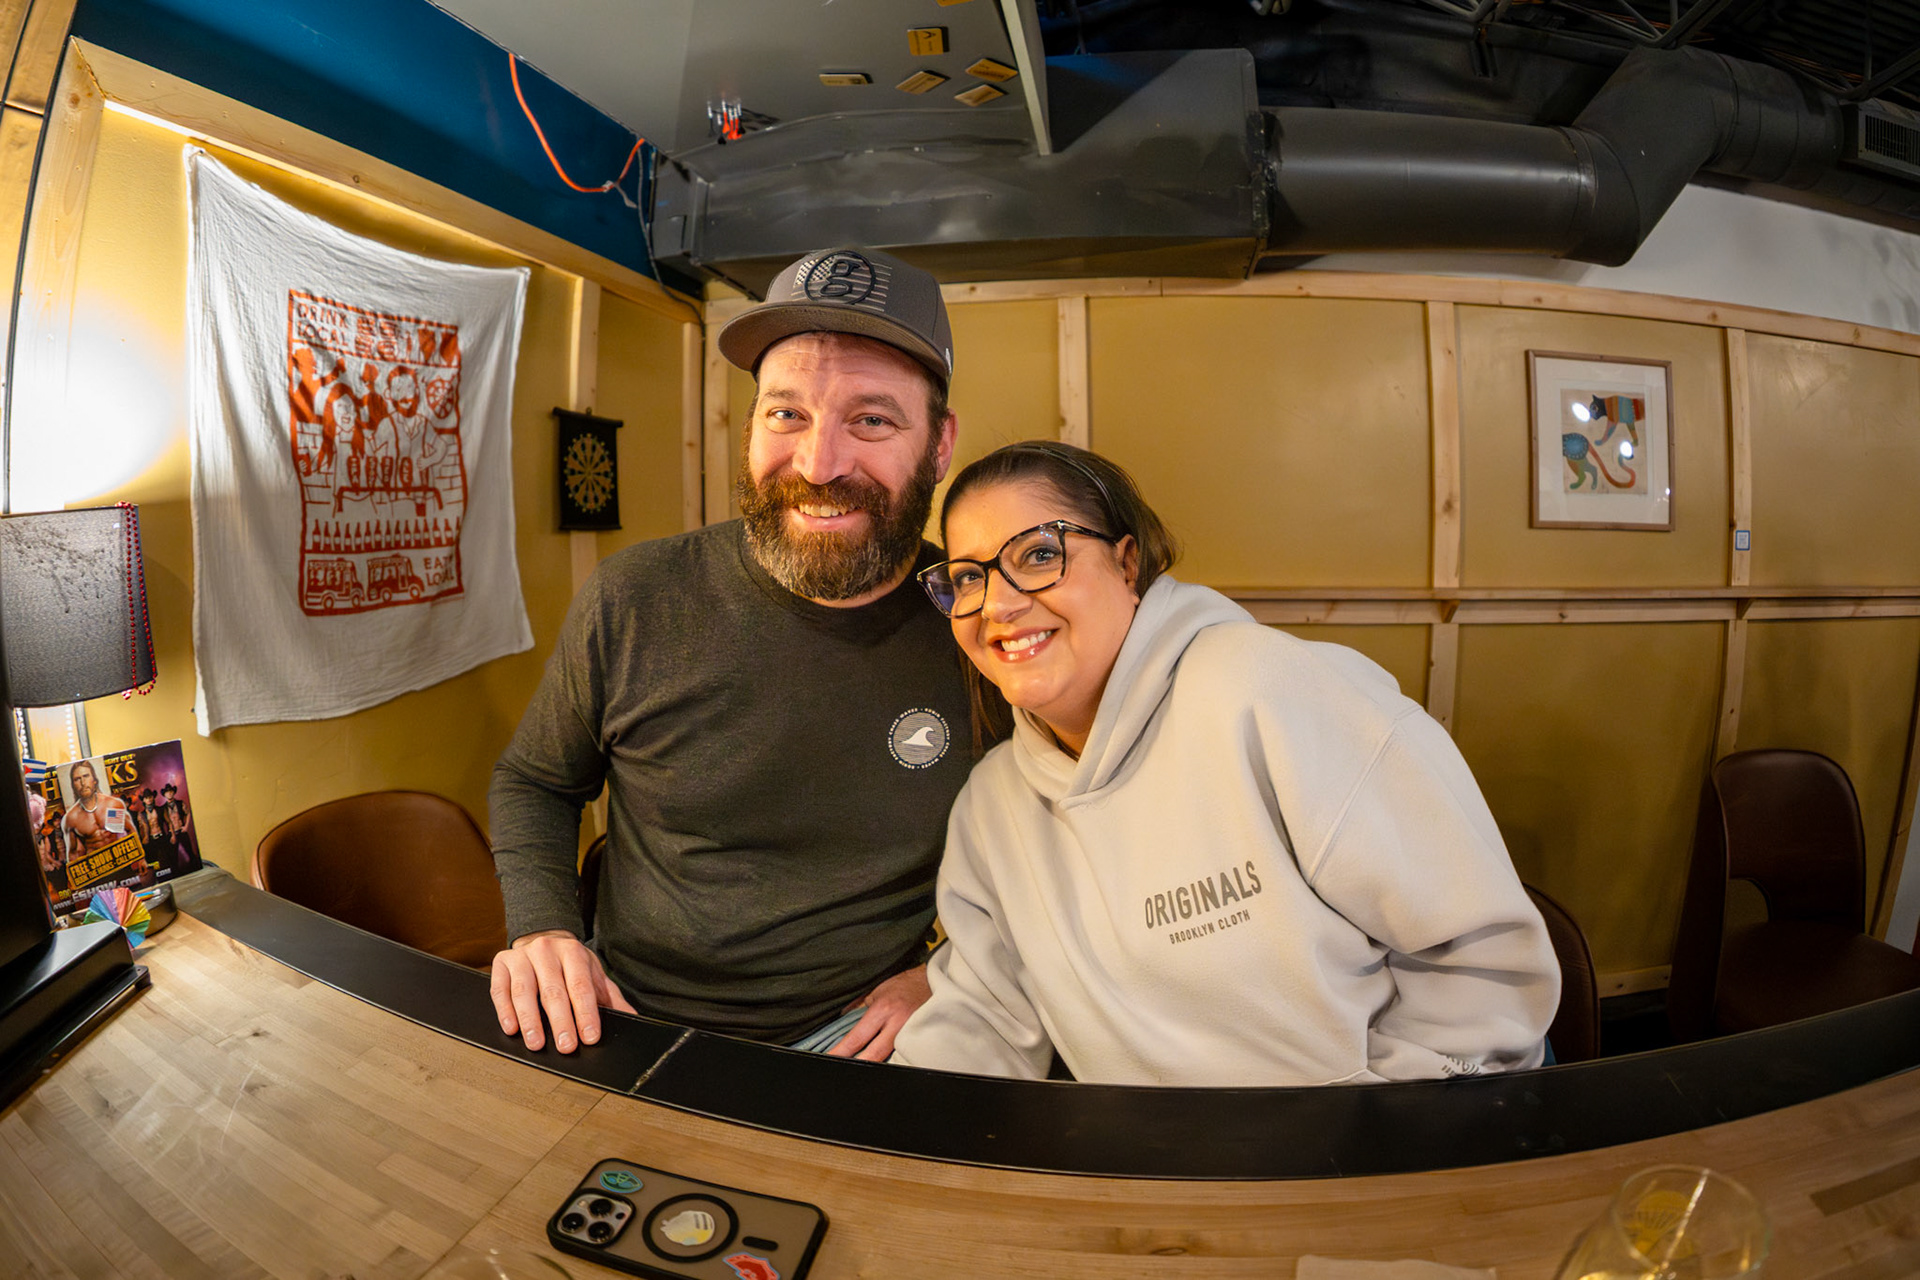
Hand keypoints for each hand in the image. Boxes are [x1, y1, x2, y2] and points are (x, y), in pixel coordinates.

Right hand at [489, 929, 635, 1053]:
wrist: (543, 939)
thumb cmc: (569, 964)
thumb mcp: (592, 974)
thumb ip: (610, 997)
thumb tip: (631, 1018)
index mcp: (574, 953)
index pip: (581, 986)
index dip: (586, 1013)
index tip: (589, 1036)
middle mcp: (547, 951)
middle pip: (554, 990)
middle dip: (561, 1021)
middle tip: (566, 1046)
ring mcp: (522, 956)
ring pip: (524, 990)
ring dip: (530, 1019)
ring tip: (536, 1042)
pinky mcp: (502, 963)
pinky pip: (500, 989)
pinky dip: (505, 1010)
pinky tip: (512, 1027)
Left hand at [825, 964, 931, 1061]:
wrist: (933, 982)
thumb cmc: (904, 985)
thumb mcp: (877, 991)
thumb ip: (860, 1005)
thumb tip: (842, 1017)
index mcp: (883, 1010)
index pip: (858, 1037)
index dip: (842, 1051)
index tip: (831, 1057)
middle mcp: (898, 1024)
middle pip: (874, 1055)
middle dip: (857, 1064)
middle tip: (841, 1068)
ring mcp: (911, 1034)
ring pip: (888, 1058)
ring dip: (873, 1063)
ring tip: (859, 1065)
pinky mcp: (919, 1039)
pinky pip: (902, 1054)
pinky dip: (890, 1060)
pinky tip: (881, 1062)